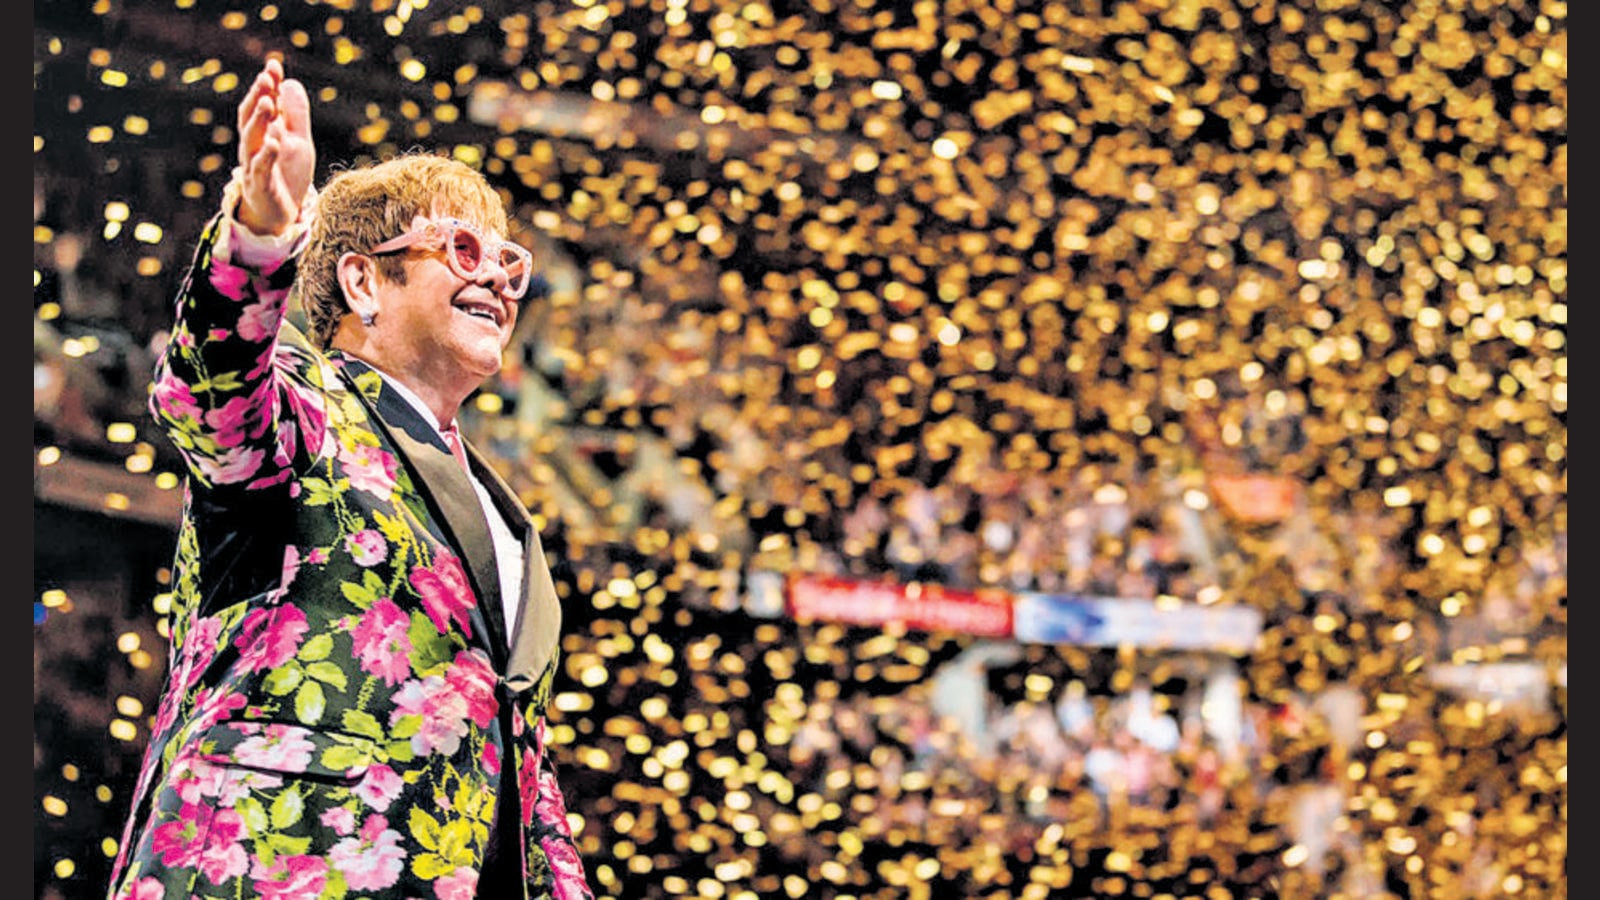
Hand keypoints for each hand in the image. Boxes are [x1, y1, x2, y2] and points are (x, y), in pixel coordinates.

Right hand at [235, 58, 315, 236]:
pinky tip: (274, 143)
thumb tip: (289, 82)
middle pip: (250, 117)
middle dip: (258, 96)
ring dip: (259, 120)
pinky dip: (266, 155)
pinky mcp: (260, 185)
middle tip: (266, 78)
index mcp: (262, 132)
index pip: (261, 103)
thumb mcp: (297, 140)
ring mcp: (253, 165)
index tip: (273, 65)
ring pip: (251, 140)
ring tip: (269, 103)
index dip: (266, 85)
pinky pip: (261, 169)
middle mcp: (253, 146)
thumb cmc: (286, 174)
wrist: (279, 214)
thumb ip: (294, 114)